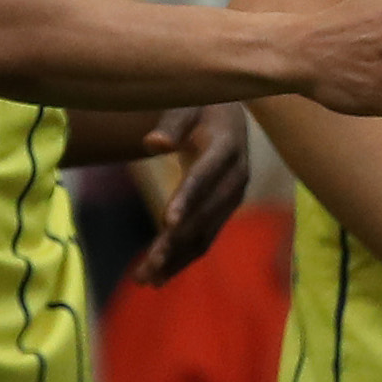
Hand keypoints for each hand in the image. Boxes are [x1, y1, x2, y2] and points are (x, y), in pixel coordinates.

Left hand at [132, 105, 250, 285]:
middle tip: (148, 266)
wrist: (229, 113)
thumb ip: (172, 121)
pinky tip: (158, 276)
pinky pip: (205, 238)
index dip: (188, 197)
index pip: (205, 174)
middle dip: (176, 242)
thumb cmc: (200, 103)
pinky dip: (183, 258)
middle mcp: (236, 176)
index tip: (167, 221)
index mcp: (226, 146)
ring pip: (206, 234)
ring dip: (177, 258)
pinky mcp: (224, 210)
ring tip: (146, 280)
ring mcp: (232, 197)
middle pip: (205, 214)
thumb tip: (152, 143)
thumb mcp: (187, 102)